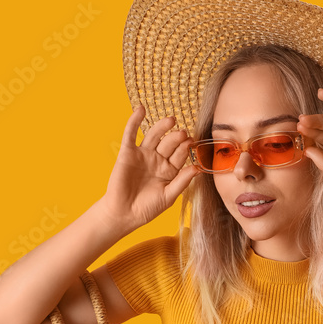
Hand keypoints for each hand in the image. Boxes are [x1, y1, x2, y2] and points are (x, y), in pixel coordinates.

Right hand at [102, 105, 201, 230]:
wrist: (124, 214)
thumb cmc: (147, 208)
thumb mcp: (169, 196)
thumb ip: (182, 181)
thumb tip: (198, 168)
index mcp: (169, 170)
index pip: (180, 155)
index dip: (186, 149)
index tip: (193, 143)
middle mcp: (157, 160)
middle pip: (169, 143)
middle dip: (176, 138)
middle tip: (183, 133)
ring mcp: (143, 155)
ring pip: (154, 135)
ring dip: (162, 126)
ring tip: (171, 120)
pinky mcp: (127, 153)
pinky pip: (131, 134)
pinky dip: (134, 121)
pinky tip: (141, 110)